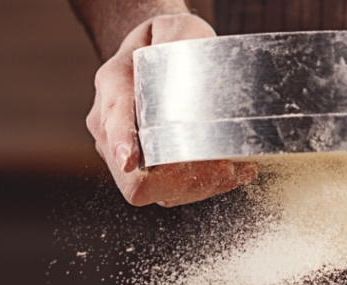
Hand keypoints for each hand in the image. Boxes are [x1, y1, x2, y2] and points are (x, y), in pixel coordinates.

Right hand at [86, 13, 257, 206]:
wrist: (154, 54)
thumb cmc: (170, 41)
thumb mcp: (177, 29)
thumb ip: (180, 41)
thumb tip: (193, 68)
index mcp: (113, 86)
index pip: (113, 121)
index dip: (121, 144)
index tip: (130, 159)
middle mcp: (109, 126)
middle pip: (133, 175)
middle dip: (180, 179)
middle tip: (226, 167)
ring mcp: (122, 152)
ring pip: (154, 190)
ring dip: (197, 187)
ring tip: (237, 169)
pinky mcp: (143, 168)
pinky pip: (167, 192)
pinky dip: (200, 188)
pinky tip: (232, 172)